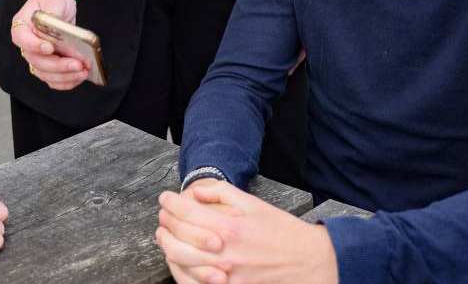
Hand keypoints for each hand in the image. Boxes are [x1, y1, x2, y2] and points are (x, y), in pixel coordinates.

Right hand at [10, 0, 88, 90]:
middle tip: (77, 63)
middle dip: (58, 65)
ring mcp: (36, 56)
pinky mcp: (47, 64)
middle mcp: (26, 45)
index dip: (34, 46)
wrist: (57, 2)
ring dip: (64, 76)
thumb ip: (54, 19)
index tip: (50, 48)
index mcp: (21, 26)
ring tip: (83, 71)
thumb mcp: (54, 2)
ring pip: (45, 74)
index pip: (21, 38)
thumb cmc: (53, 0)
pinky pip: (52, 79)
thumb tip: (60, 37)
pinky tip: (79, 77)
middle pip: (36, 61)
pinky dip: (66, 81)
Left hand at [156, 181, 338, 283]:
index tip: (165, 198)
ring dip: (167, 246)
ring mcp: (224, 276)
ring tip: (164, 235)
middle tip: (162, 215)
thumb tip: (194, 192)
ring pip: (181, 262)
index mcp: (229, 226)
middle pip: (177, 238)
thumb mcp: (251, 202)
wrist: (305, 261)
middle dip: (164, 223)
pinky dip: (180, 270)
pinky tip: (178, 258)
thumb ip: (220, 193)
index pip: (185, 212)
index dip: (169, 202)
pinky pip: (193, 283)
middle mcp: (223, 253)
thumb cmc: (279, 230)